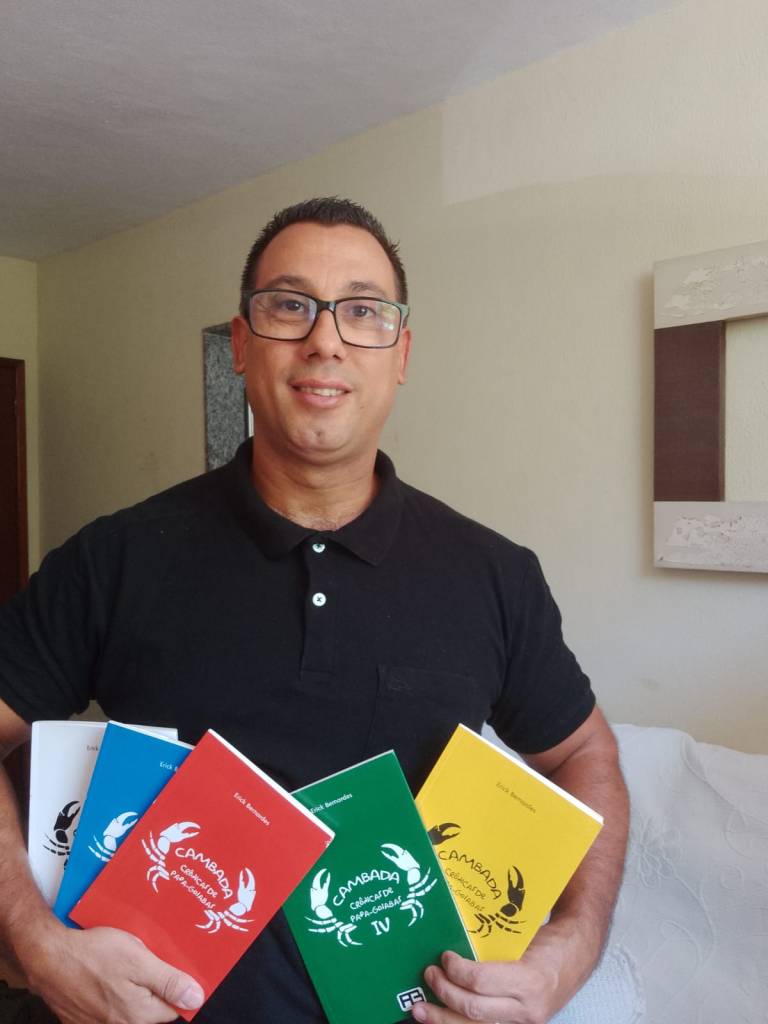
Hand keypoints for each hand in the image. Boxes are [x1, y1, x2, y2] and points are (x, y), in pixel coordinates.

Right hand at [22, 922, 203, 1023]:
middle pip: (153, 1008)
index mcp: (139, 1014)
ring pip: (132, 1007)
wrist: (48, 957)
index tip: (176, 966)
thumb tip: (195, 999)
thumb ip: (168, 981)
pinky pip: (110, 1007)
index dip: (179, 985)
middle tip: (149, 958)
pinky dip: (113, 991)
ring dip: (135, 987)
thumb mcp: (138, 959)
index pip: (174, 1008)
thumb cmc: (93, 955)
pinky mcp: (84, 1019)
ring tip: (126, 964)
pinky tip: (108, 973)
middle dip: (156, 984)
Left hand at [411, 922, 591, 1023]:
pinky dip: (459, 1023)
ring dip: (443, 1019)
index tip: (444, 957)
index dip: (457, 971)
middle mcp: (527, 1007)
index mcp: (529, 979)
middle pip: (474, 1010)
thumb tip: (451, 931)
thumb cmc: (548, 939)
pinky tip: (441, 1018)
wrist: (577, 955)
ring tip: (420, 1009)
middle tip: (429, 974)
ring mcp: (522, 1021)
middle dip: (445, 994)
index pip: (482, 982)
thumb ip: (492, 942)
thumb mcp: (522, 935)